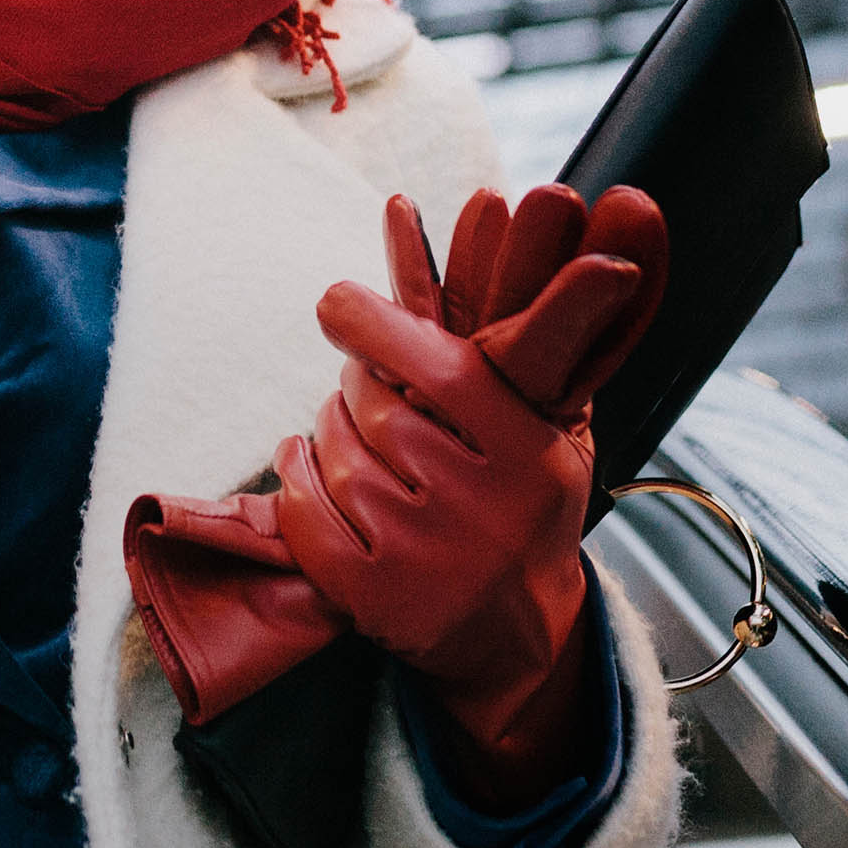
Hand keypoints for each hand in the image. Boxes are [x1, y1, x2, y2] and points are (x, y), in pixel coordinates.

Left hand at [271, 186, 662, 803]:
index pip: (439, 367)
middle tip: (362, 386)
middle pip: (375, 406)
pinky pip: (303, 510)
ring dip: (325, 433)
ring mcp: (423, 556)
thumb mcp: (552, 433)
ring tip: (350, 436)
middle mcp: (479, 505)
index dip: (378, 322)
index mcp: (527, 452)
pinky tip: (306, 465)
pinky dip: (294, 479)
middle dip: (357, 386)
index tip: (335, 299)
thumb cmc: (527, 510)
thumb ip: (527, 348)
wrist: (518, 636)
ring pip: (334, 453)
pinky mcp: (372, 597)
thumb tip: (493, 210)